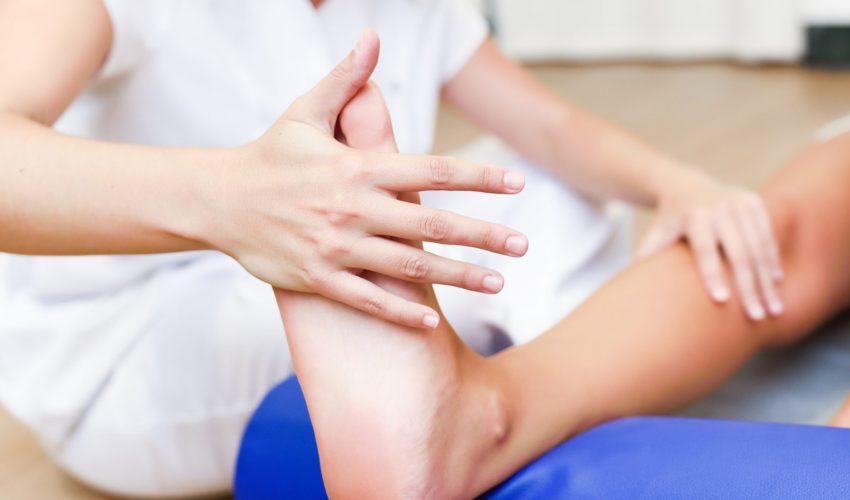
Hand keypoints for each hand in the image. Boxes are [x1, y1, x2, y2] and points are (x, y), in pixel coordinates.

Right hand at [199, 31, 527, 327]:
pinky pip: (367, 300)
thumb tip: (371, 37)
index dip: (479, 177)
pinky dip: (400, 311)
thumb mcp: (305, 111)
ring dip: (458, 276)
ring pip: (409, 267)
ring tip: (499, 282)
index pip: (433, 171)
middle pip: (432, 225)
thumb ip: (346, 79)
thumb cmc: (269, 156)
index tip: (517, 183)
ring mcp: (336, 247)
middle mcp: (353, 208)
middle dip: (483, 234)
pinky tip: (433, 321)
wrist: (215, 201)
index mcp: (358, 168)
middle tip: (522, 244)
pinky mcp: (317, 279)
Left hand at [638, 169, 782, 319]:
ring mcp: (740, 202)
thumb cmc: (668, 223)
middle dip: (749, 287)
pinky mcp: (754, 201)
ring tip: (773, 309)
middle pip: (739, 252)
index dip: (713, 274)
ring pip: (758, 246)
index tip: (722, 302)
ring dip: (767, 280)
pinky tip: (776, 284)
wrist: (686, 185)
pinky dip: (772, 260)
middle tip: (757, 317)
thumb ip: (646, 262)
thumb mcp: (654, 237)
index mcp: (694, 216)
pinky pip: (767, 235)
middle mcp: (720, 207)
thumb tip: (630, 298)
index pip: (705, 249)